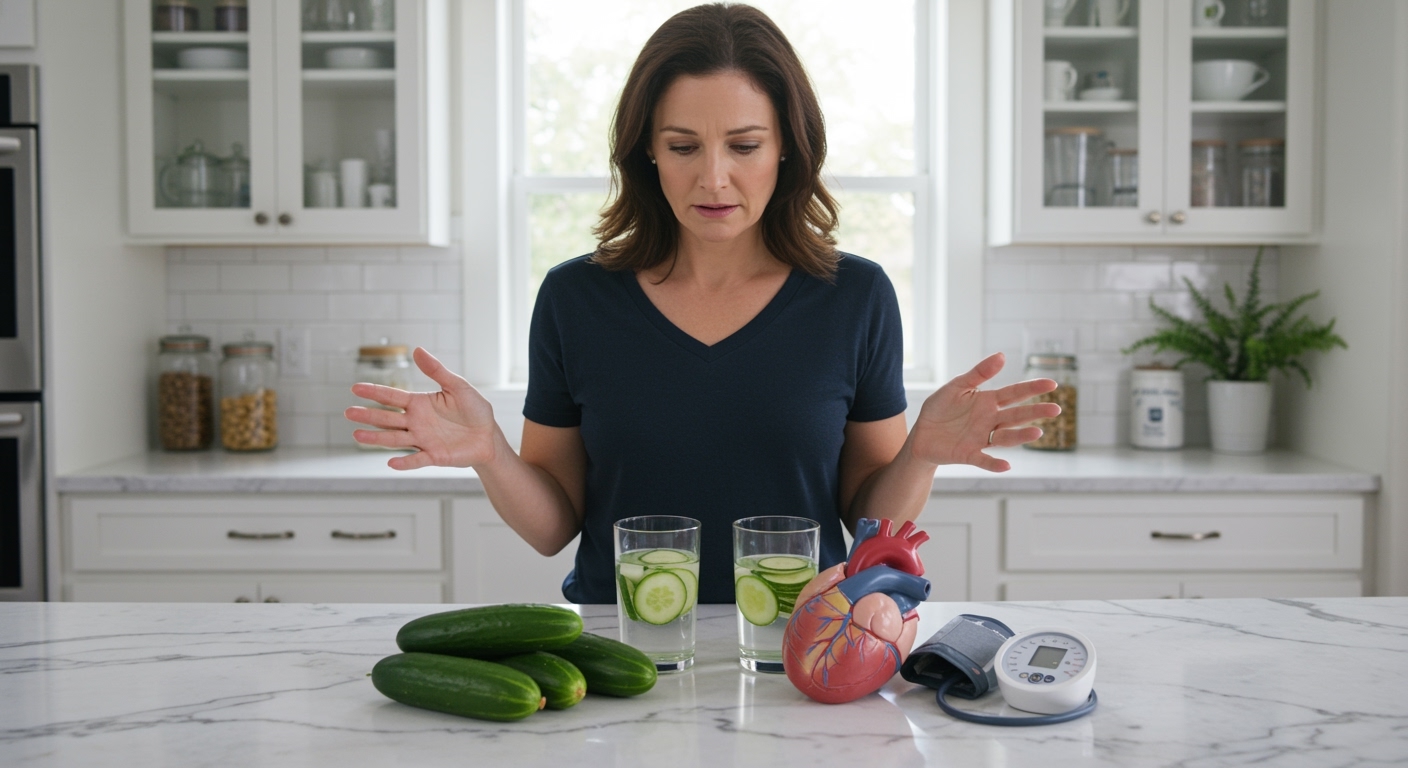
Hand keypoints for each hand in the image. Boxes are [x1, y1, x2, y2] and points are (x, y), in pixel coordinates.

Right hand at [344, 347, 498, 469]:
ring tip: (357, 436)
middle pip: (387, 418)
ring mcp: (423, 440)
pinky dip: (405, 462)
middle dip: (368, 415)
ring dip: (377, 438)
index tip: (354, 388)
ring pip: (395, 439)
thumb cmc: (474, 410)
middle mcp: (416, 422)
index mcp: (420, 404)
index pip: (392, 397)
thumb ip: (437, 371)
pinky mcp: (434, 456)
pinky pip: (417, 460)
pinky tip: (391, 462)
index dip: (374, 392)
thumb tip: (417, 350)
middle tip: (348, 412)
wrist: (488, 436)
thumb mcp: (458, 386)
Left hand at [908, 352, 1060, 471]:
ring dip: (1020, 436)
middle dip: (1035, 412)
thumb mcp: (957, 386)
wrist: (921, 434)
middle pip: (1016, 416)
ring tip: (1037, 433)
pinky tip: (1006, 465)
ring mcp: (981, 438)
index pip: (1014, 393)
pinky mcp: (968, 454)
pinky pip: (983, 459)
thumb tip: (1002, 355)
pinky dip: (994, 464)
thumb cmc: (940, 408)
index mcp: (988, 402)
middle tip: (1055, 409)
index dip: (1032, 388)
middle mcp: (990, 421)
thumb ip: (979, 373)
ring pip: (1005, 437)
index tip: (1052, 384)